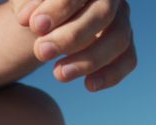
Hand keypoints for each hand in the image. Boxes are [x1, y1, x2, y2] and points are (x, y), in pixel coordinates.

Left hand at [10, 0, 136, 91]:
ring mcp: (121, 19)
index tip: (34, 25)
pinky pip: (128, 59)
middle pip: (103, 13)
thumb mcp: (27, 2)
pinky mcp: (124, 43)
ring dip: (89, 60)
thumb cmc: (36, 6)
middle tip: (41, 52)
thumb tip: (29, 20)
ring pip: (119, 39)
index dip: (59, 8)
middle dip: (72, 36)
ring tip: (58, 74)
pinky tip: (89, 85)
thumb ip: (26, 3)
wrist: (47, 20)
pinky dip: (112, 74)